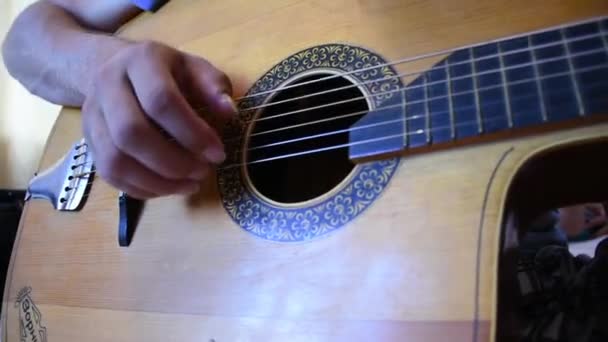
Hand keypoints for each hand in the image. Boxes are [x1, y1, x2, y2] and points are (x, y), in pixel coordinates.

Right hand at [82, 41, 236, 198]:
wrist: (117, 68)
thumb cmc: (167, 72)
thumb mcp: (195, 68)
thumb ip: (213, 87)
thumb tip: (228, 112)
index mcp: (140, 61)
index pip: (161, 101)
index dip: (192, 133)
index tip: (217, 153)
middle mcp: (108, 85)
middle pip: (131, 133)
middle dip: (172, 162)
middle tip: (203, 172)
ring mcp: (92, 114)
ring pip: (115, 160)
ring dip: (157, 182)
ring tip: (189, 185)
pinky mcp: (88, 140)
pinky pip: (109, 174)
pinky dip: (141, 189)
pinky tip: (169, 188)